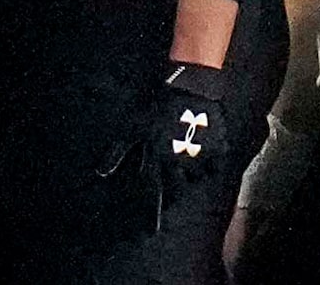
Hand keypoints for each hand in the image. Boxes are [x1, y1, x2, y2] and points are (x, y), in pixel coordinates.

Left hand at [113, 62, 234, 227]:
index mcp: (156, 158)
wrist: (190, 87)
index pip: (151, 193)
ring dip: (189, 176)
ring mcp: (199, 157)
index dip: (150, 214)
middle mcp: (178, 162)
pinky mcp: (218, 150)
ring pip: (194, 181)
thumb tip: (101, 173)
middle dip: (173, 194)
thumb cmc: (158, 107)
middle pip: (176, 192)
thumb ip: (118, 152)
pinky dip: (209, 165)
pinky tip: (203, 153)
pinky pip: (214, 169)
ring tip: (185, 160)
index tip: (150, 231)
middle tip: (173, 186)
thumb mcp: (132, 128)